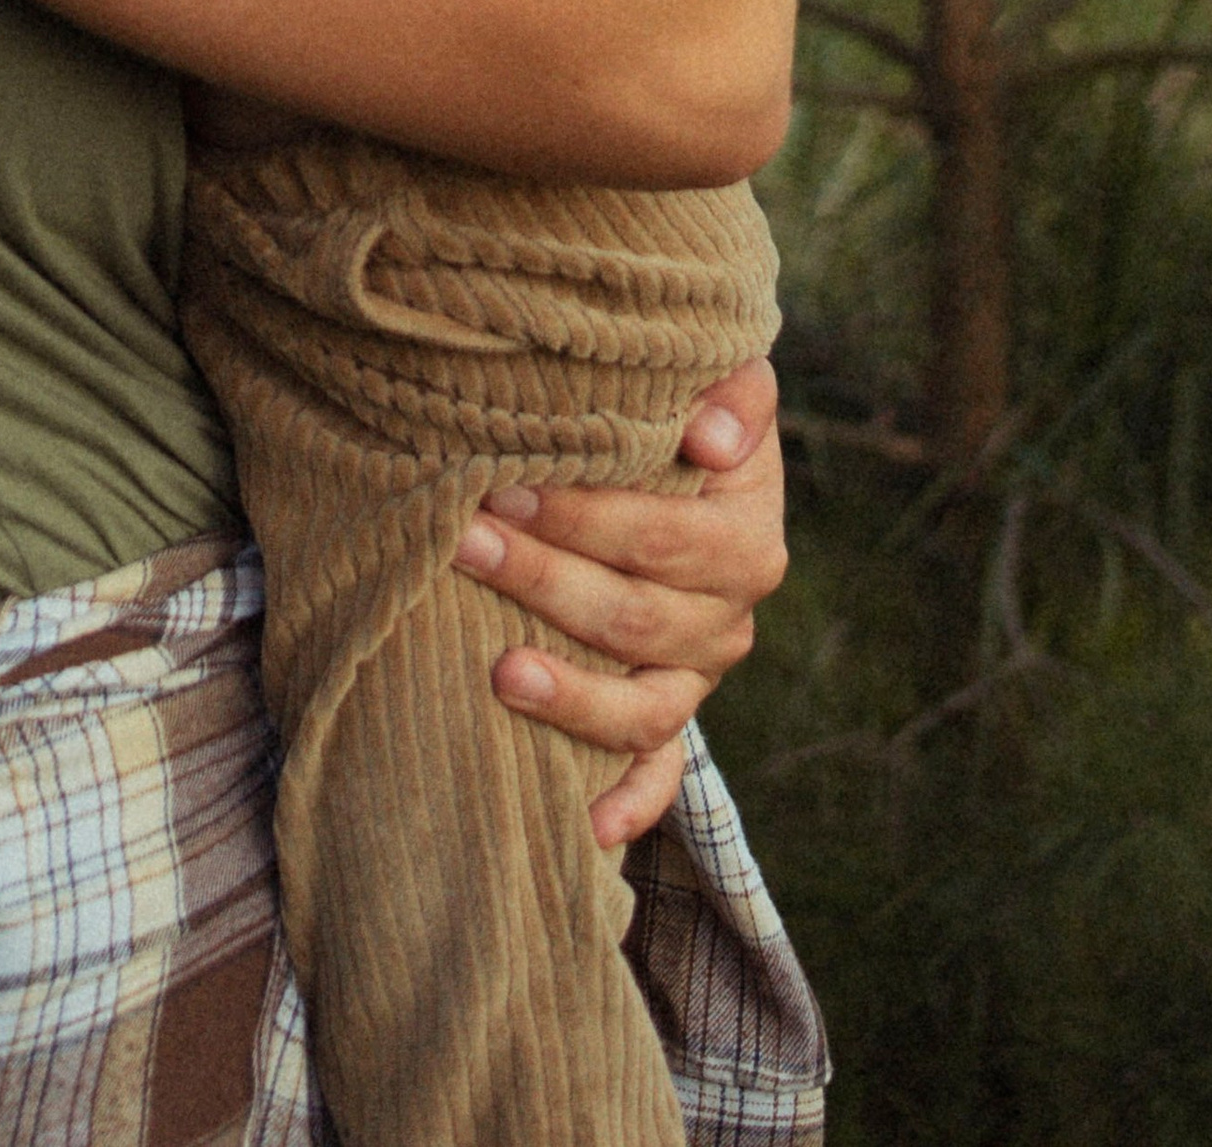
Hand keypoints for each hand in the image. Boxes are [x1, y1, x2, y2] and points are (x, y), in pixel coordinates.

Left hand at [450, 357, 787, 848]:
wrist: (684, 472)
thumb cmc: (673, 418)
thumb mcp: (712, 385)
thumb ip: (731, 390)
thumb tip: (711, 436)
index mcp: (747, 536)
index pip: (669, 537)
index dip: (589, 517)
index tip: (507, 485)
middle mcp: (727, 617)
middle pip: (638, 617)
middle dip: (545, 581)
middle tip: (465, 543)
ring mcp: (695, 678)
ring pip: (643, 707)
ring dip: (571, 696)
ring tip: (500, 672)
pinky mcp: (667, 723)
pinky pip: (655, 777)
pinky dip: (628, 804)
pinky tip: (586, 827)